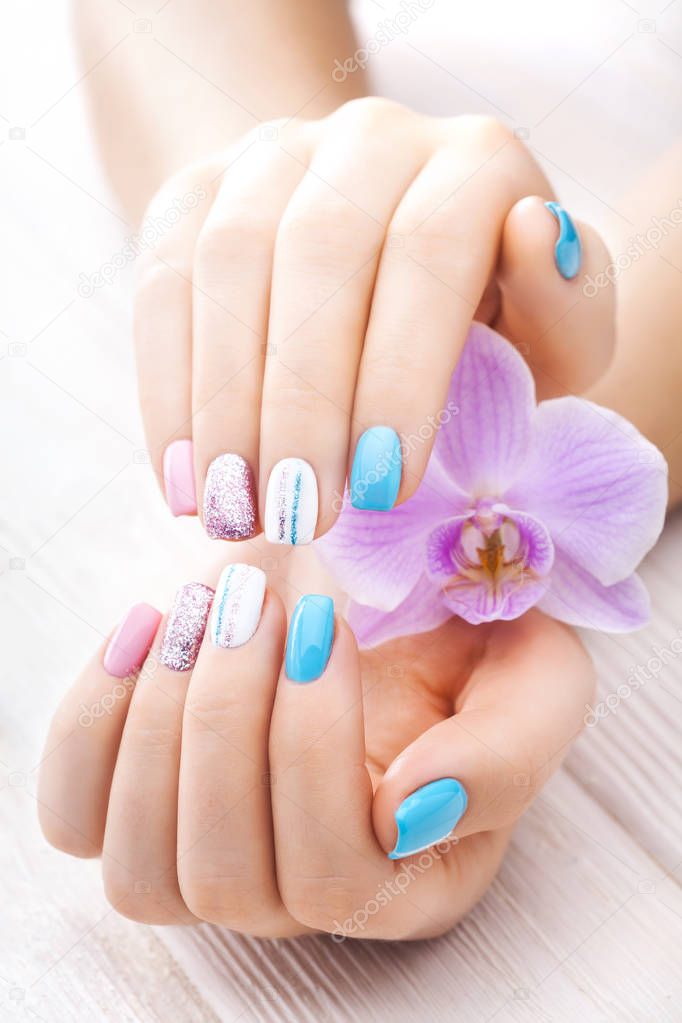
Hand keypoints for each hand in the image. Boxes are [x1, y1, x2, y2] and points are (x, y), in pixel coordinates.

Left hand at [38, 551, 592, 938]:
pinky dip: (92, 723)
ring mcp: (209, 858)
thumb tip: (407, 811)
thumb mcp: (534, 685)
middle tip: (258, 600)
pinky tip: (147, 629)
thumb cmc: (468, 653)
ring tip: (208, 609)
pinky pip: (76, 815)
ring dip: (161, 722)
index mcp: (403, 885)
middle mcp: (296, 898)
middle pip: (223, 875)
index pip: (333, 874)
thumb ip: (506, 756)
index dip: (314, 746)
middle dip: (230, 720)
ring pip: (140, 868)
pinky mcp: (139, 808)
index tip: (327, 619)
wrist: (396, 608)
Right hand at [135, 98, 614, 539]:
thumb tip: (535, 232)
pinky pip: (161, 284)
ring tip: (236, 512)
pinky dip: (167, 390)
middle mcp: (369, 136)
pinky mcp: (196, 193)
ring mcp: (271, 156)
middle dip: (304, 402)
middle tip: (300, 517)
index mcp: (474, 161)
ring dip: (225, 406)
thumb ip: (568, 303)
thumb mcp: (554, 332)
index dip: (401, 372)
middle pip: (318, 250)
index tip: (385, 489)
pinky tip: (183, 477)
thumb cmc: (489, 324)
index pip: (428, 249)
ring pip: (226, 262)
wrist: (391, 266)